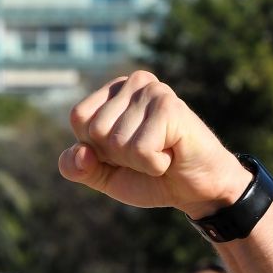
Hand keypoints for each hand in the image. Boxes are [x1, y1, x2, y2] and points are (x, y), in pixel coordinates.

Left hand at [58, 71, 254, 219]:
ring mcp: (153, 91)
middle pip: (95, 130)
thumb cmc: (149, 177)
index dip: (95, 147)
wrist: (196, 189)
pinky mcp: (170, 107)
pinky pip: (140, 150)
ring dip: (138, 162)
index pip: (79, 118)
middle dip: (117, 156)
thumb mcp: (103, 175)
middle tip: (146, 152)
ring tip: (161, 152)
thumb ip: (77, 167)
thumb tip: (79, 153)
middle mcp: (133, 82)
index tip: (124, 151)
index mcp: (113, 91)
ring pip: (116, 142)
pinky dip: (154, 165)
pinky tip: (172, 155)